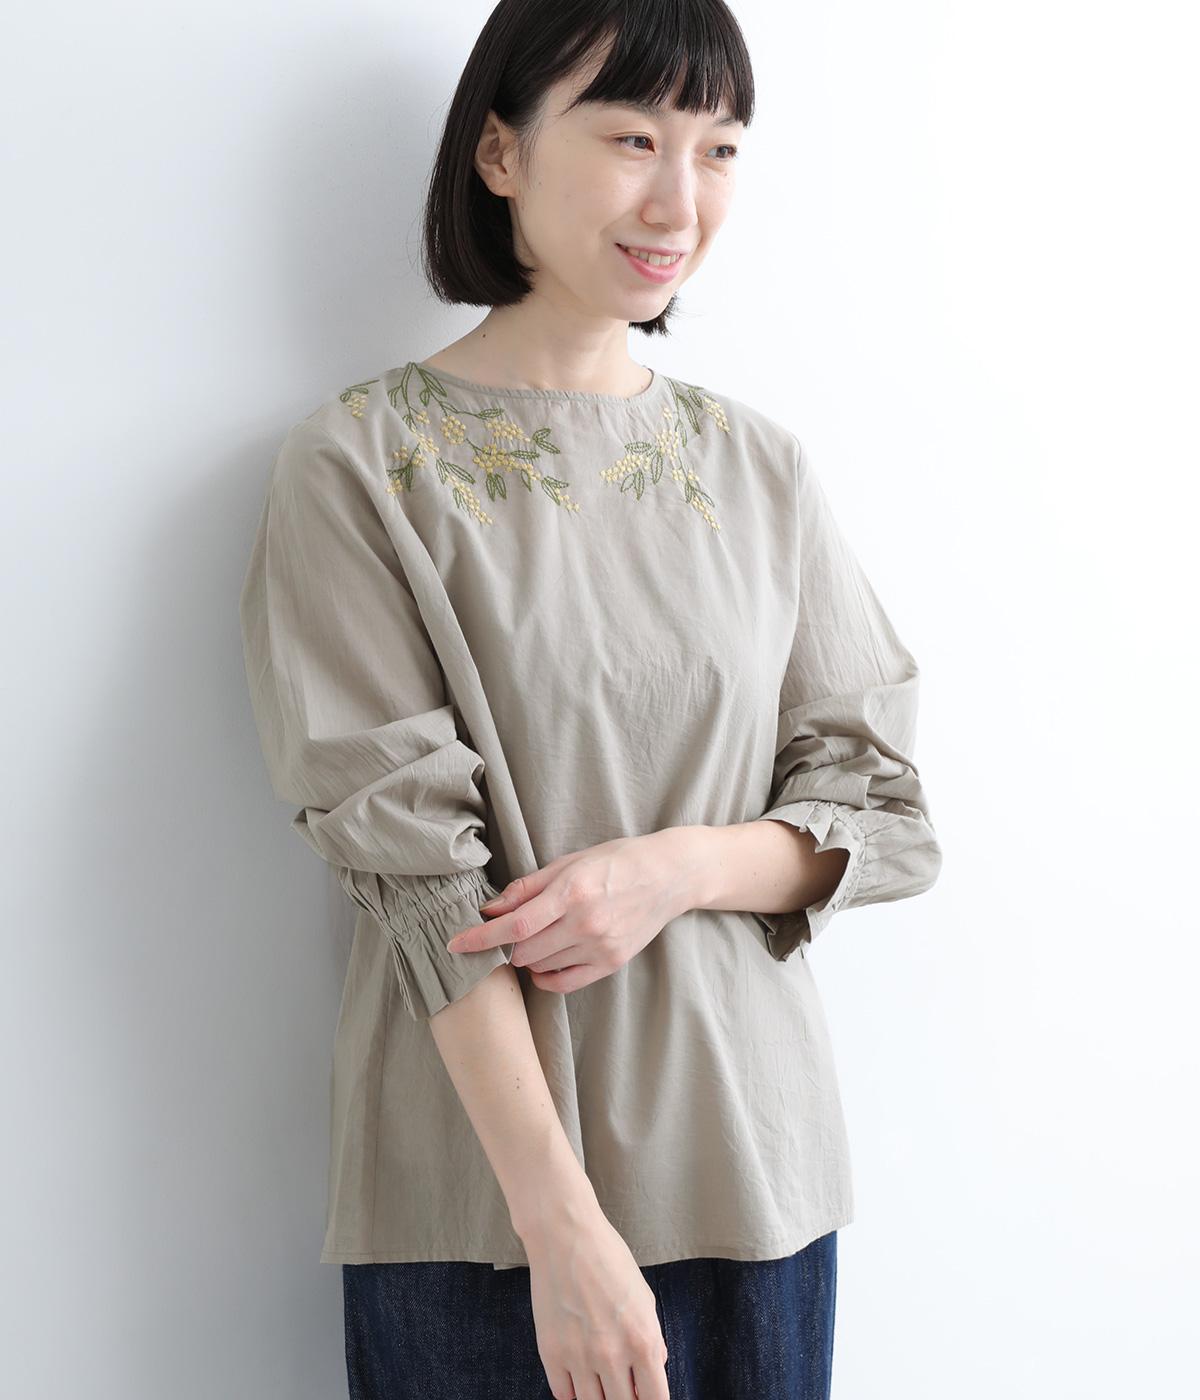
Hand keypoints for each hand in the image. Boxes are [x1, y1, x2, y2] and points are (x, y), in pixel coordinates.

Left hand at [447, 830, 698, 994]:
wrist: (670, 875)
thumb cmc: (616, 861)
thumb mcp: (569, 862)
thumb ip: (527, 887)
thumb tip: (490, 908)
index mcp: (572, 892)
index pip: (514, 926)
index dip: (480, 938)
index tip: (454, 945)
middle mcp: (585, 923)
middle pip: (523, 951)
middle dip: (504, 945)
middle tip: (505, 931)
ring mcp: (601, 946)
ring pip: (541, 967)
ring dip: (527, 957)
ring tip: (537, 936)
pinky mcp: (612, 962)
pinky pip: (565, 982)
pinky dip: (546, 975)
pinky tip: (547, 959)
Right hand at [525, 1204, 669, 1399]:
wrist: (564, 1236)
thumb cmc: (607, 1258)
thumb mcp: (644, 1295)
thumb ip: (653, 1338)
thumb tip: (655, 1368)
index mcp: (642, 1340)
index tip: (646, 1397)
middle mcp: (611, 1355)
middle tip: (623, 1387)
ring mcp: (578, 1357)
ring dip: (599, 1397)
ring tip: (601, 1380)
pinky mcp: (550, 1353)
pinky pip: (563, 1395)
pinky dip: (573, 1392)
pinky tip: (579, 1377)